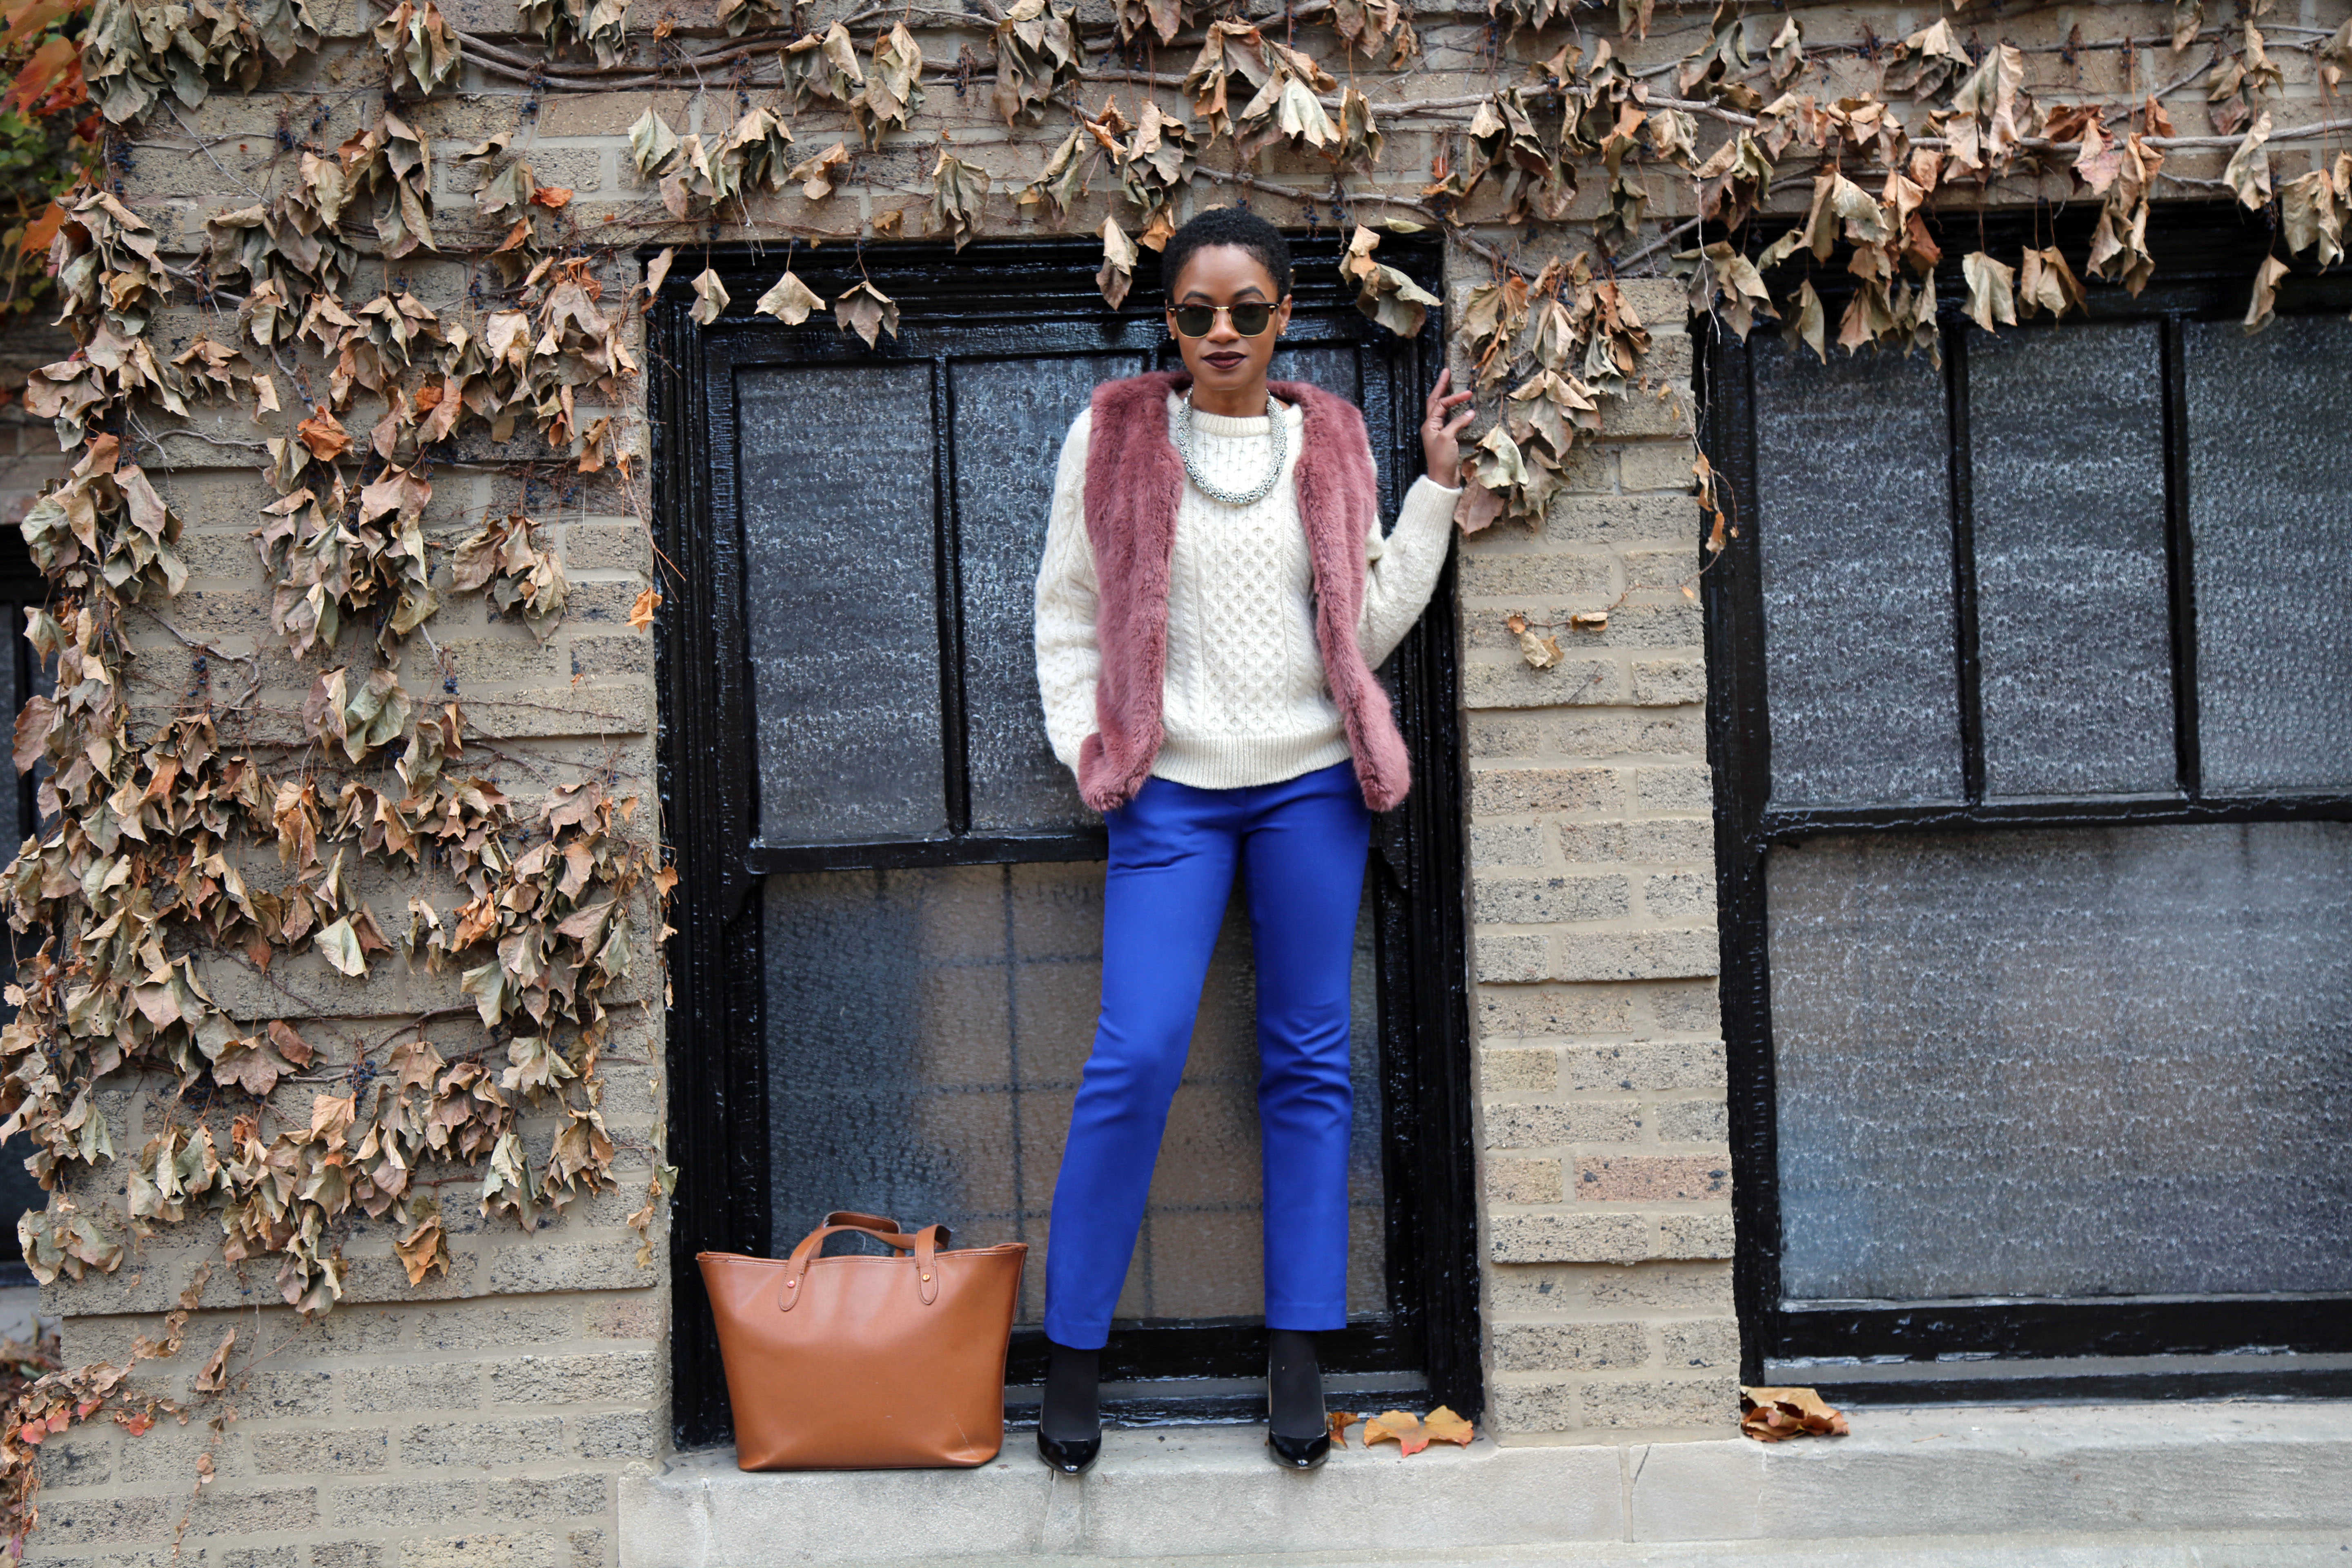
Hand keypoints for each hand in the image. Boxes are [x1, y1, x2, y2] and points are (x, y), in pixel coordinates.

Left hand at [1420, 368, 1476, 487]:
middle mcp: (1431, 426)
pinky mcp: (1445, 438)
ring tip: (1451, 385)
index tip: (1468, 394)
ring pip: (1441, 410)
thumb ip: (1457, 423)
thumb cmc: (1442, 459)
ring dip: (1447, 397)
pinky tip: (1461, 408)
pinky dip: (1455, 411)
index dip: (1454, 398)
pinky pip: (1448, 419)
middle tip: (1446, 372)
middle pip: (1435, 402)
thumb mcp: (1448, 439)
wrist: (1442, 479)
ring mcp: (1438, 432)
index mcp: (1429, 425)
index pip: (1441, 404)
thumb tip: (1470, 412)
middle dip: (1441, 387)